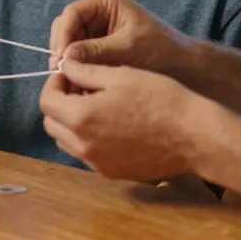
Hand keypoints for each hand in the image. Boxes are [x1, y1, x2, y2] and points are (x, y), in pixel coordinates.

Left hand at [39, 59, 213, 182]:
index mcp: (81, 118)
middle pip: (52, 124)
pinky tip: (111, 124)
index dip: (55, 83)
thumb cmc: (160, 99)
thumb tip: (64, 66)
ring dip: (71, 122)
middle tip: (80, 87)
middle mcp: (83, 146)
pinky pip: (87, 155)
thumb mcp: (120, 75)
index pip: (46, 101)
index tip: (69, 73)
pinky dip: (88, 139)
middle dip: (60, 103)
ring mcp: (98, 163)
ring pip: (67, 142)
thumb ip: (84, 71)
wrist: (194, 136)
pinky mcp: (113, 173)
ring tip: (96, 105)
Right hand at [48, 0, 190, 74]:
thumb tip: (64, 59)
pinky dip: (74, 67)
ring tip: (66, 81)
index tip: (60, 59)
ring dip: (66, 60)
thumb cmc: (160, 49)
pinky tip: (75, 82)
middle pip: (66, 26)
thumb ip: (96, 51)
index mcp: (105, 1)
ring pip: (69, 42)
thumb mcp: (128, 48)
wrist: (181, 65)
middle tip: (59, 72)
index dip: (63, 35)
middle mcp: (97, 11)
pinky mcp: (97, 46)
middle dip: (61, 48)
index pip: (72, 13)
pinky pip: (78, 54)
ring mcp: (95, 28)